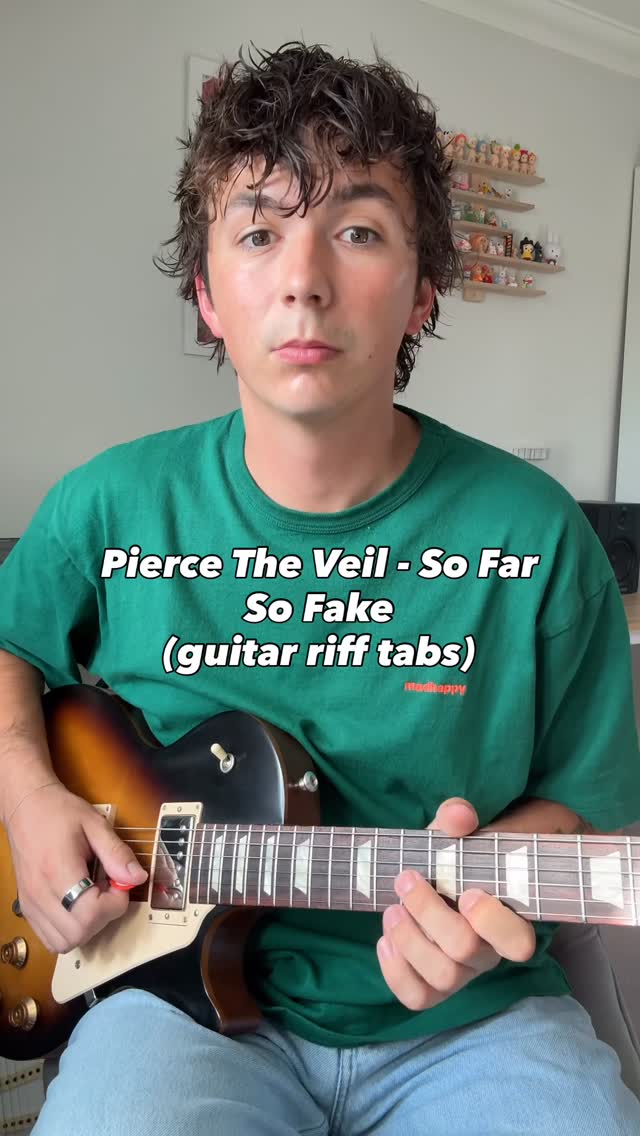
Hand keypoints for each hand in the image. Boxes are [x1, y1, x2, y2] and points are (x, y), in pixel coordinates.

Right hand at [5, 783, 147, 954]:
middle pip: (78, 934)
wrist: (26, 808)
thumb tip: (137, 877)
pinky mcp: (27, 908)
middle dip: (102, 917)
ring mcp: (31, 904)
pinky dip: (69, 930)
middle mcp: (40, 894)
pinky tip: (77, 905)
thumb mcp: (95, 824)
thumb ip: (117, 852)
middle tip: (107, 890)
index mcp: (58, 871)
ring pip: (63, 943)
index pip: (90, 913)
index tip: (118, 884)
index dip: (114, 904)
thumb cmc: (59, 812)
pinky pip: (50, 938)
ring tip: (92, 897)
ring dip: (86, 928)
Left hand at [376, 797, 535, 1010]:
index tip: (466, 891)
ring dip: (409, 940)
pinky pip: (417, 998)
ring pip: (441, 978)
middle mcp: (489, 953)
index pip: (518, 942)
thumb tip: (459, 815)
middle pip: (466, 952)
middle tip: (407, 880)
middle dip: (429, 914)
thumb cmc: (452, 858)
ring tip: (392, 909)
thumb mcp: (454, 834)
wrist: (432, 879)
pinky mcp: (433, 986)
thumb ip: (457, 819)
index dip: (492, 922)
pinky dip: (395, 971)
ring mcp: (461, 973)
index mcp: (508, 920)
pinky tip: (385, 940)